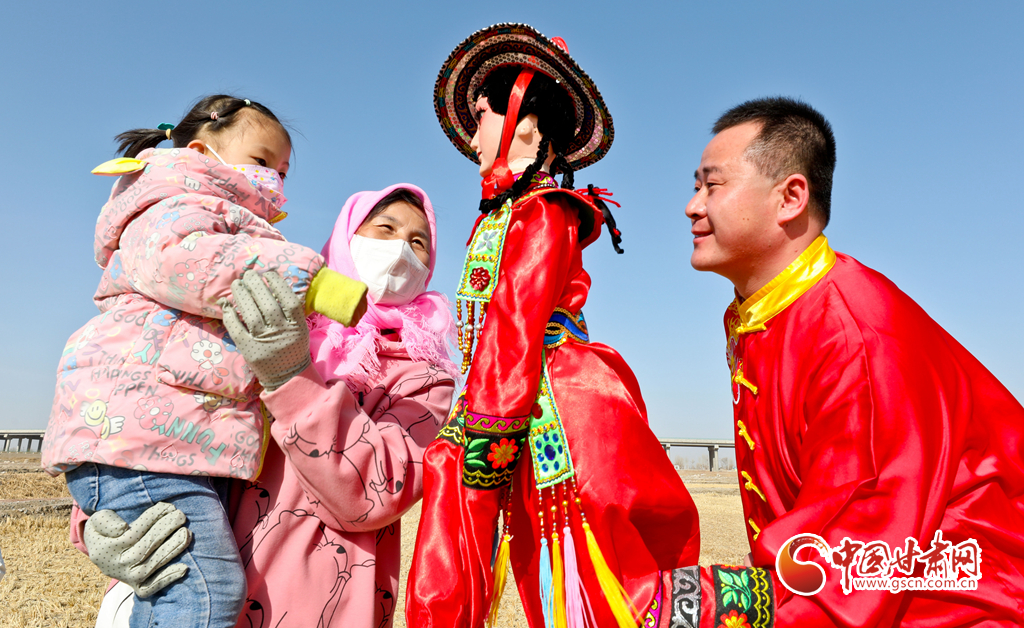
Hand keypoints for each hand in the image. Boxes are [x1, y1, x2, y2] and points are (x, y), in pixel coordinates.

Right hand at [82, 502, 191, 597]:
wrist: (101, 553)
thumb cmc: (106, 530)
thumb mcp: (98, 521)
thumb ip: (106, 522)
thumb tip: (122, 528)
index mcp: (104, 549)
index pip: (132, 533)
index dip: (152, 519)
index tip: (168, 506)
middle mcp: (116, 566)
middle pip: (144, 548)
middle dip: (165, 530)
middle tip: (180, 516)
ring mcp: (127, 578)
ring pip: (151, 566)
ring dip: (171, 550)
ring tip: (186, 533)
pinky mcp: (138, 587)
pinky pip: (152, 587)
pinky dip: (167, 578)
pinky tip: (184, 568)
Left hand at [223, 270, 310, 390]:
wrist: (288, 377)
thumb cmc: (293, 348)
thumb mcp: (299, 329)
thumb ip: (289, 311)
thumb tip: (272, 285)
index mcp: (296, 327)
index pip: (289, 301)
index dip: (279, 285)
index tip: (269, 273)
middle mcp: (281, 333)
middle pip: (268, 304)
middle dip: (256, 285)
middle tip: (248, 275)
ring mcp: (264, 342)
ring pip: (251, 314)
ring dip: (242, 296)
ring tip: (237, 284)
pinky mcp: (249, 350)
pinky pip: (236, 330)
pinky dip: (230, 316)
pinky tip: (228, 305)